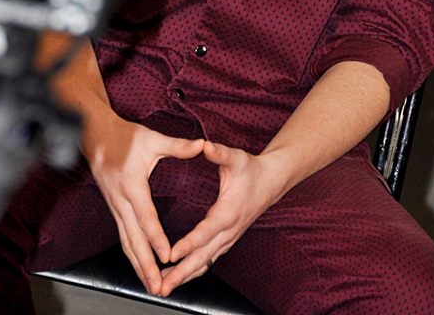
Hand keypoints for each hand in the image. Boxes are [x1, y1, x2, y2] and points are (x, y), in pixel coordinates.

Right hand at [82, 109, 204, 295]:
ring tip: (151, 286)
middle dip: (146, 264)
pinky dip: (132, 255)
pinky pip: (123, 237)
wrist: (96, 135)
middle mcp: (121, 201)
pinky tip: (140, 268)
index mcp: (132, 184)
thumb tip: (202, 145)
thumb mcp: (152, 138)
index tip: (167, 255)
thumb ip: (177, 146)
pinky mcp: (114, 209)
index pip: (146, 216)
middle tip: (158, 285)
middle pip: (134, 238)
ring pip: (126, 242)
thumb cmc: (126, 137)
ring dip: (138, 266)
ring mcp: (115, 207)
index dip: (156, 237)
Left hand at [159, 140, 285, 295]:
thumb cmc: (251, 169)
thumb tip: (204, 145)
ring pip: (205, 263)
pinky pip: (208, 261)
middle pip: (203, 257)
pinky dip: (193, 271)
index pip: (205, 232)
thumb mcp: (236, 157)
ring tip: (164, 287)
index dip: (188, 244)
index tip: (171, 254)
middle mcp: (228, 231)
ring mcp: (228, 239)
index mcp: (228, 212)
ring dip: (185, 276)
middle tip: (162, 285)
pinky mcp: (227, 241)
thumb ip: (219, 152)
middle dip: (181, 273)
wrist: (271, 182)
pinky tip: (179, 277)